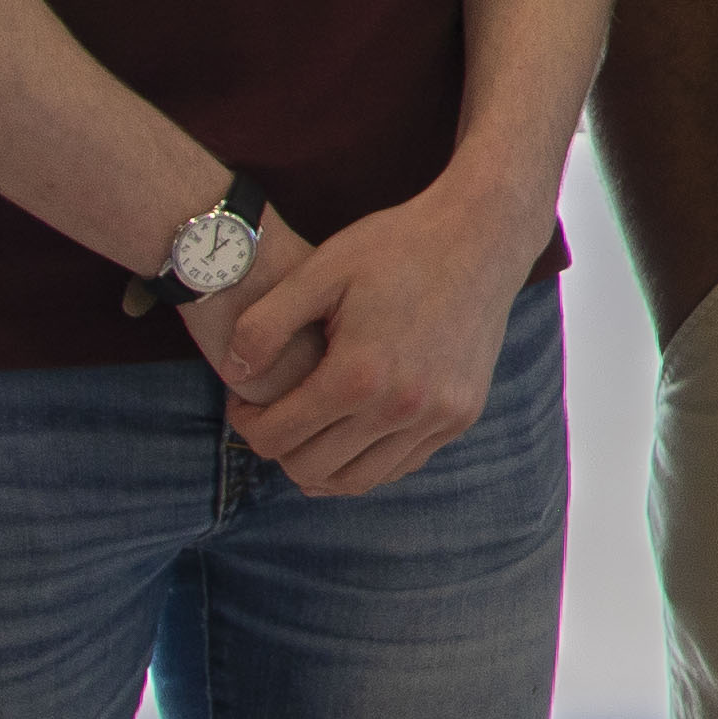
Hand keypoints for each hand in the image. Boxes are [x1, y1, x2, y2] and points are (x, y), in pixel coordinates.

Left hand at [198, 172, 553, 497]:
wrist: (481, 238)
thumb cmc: (394, 248)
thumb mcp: (318, 270)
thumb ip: (263, 326)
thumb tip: (235, 375)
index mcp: (358, 374)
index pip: (275, 438)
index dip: (246, 424)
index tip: (245, 401)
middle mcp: (400, 408)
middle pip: (310, 469)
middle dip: (277, 447)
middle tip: (273, 414)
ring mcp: (437, 416)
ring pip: (357, 480)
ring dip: (321, 465)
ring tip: (308, 430)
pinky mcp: (461, 416)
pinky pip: (400, 466)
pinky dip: (366, 460)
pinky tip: (352, 428)